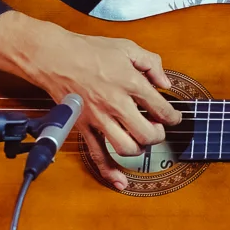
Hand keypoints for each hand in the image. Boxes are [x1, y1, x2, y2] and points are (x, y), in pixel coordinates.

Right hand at [0, 11, 182, 189]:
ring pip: (127, 148)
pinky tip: (121, 182)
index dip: (173, 117)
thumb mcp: (127, 47)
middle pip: (148, 134)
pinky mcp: (84, 128)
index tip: (174, 117)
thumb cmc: (89, 50)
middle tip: (156, 128)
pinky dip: (110, 172)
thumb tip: (165, 83)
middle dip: (158, 135)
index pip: (161, 108)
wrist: (55, 57)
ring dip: (139, 149)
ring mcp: (99, 119)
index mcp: (130, 83)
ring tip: (140, 139)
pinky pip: (98, 156)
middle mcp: (116, 104)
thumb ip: (151, 64)